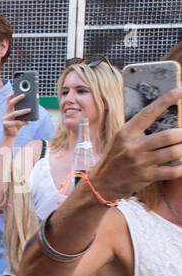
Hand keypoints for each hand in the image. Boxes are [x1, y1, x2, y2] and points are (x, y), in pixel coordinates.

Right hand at [0, 93, 30, 147]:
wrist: (10, 135)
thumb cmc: (16, 125)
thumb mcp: (20, 116)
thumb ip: (23, 111)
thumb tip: (33, 106)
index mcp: (9, 109)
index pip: (9, 99)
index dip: (12, 94)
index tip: (17, 89)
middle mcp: (6, 112)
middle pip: (11, 103)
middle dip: (17, 98)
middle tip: (24, 95)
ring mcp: (5, 118)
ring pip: (14, 113)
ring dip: (22, 111)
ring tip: (30, 110)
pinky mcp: (6, 125)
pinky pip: (15, 123)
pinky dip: (22, 122)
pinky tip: (27, 122)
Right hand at [90, 85, 181, 200]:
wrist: (101, 183)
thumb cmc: (114, 158)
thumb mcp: (120, 139)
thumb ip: (138, 129)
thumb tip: (163, 118)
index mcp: (126, 132)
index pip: (149, 113)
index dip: (166, 101)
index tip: (180, 91)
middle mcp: (133, 146)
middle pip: (168, 136)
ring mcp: (140, 162)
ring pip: (174, 152)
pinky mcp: (146, 176)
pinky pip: (172, 171)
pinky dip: (181, 167)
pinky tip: (181, 164)